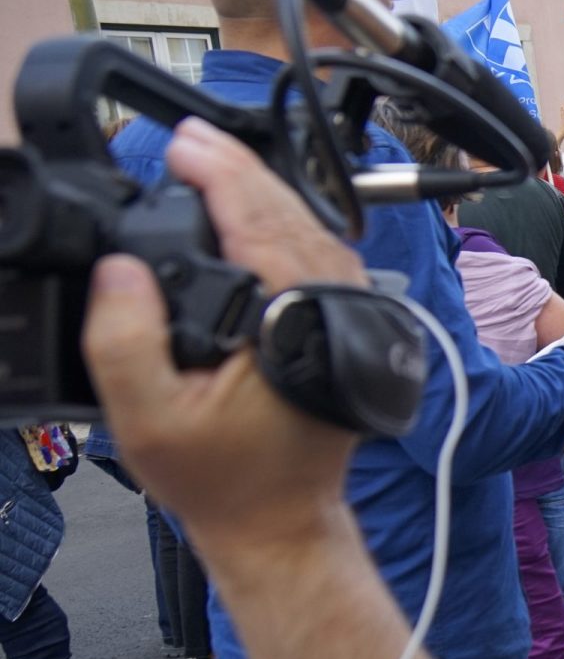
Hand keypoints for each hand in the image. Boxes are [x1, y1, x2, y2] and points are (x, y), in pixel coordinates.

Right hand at [81, 119, 365, 547]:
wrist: (281, 521)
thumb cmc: (224, 479)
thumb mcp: (149, 419)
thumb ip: (125, 340)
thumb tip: (121, 269)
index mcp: (293, 320)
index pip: (258, 222)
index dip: (217, 175)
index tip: (183, 143)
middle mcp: (333, 309)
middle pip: (288, 214)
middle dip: (238, 168)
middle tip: (191, 137)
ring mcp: (348, 315)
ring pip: (311, 229)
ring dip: (262, 191)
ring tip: (212, 160)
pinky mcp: (347, 324)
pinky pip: (320, 255)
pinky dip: (285, 223)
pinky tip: (254, 211)